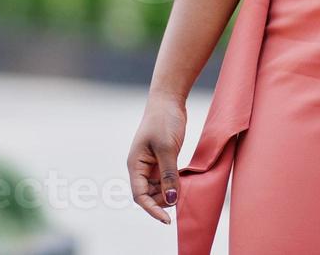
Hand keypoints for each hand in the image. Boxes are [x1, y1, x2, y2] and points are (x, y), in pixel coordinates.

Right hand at [127, 93, 186, 224]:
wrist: (168, 100)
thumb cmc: (163, 121)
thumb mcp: (167, 148)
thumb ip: (168, 175)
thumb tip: (170, 199)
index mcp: (135, 164)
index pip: (139, 195)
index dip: (152, 209)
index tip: (167, 220)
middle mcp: (141, 167)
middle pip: (149, 195)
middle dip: (163, 201)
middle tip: (181, 199)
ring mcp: (151, 164)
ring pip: (158, 189)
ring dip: (169, 193)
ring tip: (184, 191)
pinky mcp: (162, 160)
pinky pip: (166, 179)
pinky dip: (174, 184)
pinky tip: (184, 184)